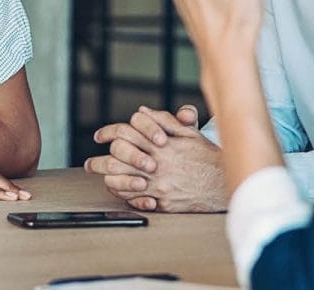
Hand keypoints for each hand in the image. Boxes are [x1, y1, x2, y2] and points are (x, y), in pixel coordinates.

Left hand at [85, 105, 226, 212]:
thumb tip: (141, 112)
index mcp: (161, 143)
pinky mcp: (161, 201)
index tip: (100, 136)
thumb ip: (164, 120)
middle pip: (117, 158)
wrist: (223, 183)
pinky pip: (133, 199)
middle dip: (99, 161)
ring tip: (99, 178)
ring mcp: (157, 183)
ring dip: (106, 178)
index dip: (108, 132)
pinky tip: (119, 190)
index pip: (126, 132)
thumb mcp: (189, 133)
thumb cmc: (206, 157)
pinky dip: (122, 194)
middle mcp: (156, 163)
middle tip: (90, 164)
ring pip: (120, 180)